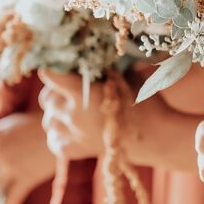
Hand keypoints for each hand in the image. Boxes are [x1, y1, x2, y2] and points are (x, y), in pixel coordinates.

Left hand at [40, 68, 203, 173]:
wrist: (157, 138)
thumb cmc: (146, 103)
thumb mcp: (128, 76)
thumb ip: (108, 67)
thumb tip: (95, 52)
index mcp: (82, 94)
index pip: (50, 75)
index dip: (53, 68)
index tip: (60, 66)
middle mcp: (73, 116)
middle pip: (46, 98)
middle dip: (56, 91)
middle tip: (72, 89)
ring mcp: (74, 136)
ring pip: (48, 121)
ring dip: (57, 114)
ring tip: (73, 110)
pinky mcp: (78, 152)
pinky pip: (55, 142)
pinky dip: (59, 135)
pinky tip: (72, 129)